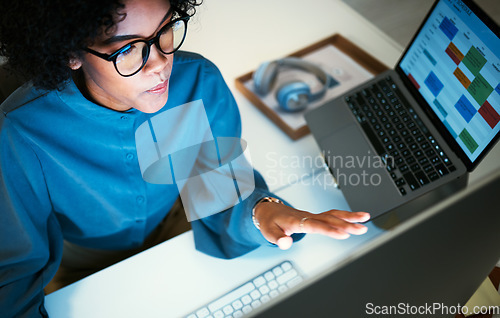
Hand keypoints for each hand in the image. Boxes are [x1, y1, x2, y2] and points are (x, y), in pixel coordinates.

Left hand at [253, 201, 369, 249]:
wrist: (268, 210)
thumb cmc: (269, 222)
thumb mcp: (268, 232)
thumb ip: (277, 239)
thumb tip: (286, 244)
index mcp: (296, 221)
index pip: (316, 226)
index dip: (329, 230)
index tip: (344, 233)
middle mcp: (307, 216)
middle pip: (329, 219)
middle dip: (346, 223)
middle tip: (362, 228)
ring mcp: (312, 215)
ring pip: (333, 214)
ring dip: (349, 216)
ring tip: (366, 218)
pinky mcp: (315, 217)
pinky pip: (332, 215)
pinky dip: (345, 216)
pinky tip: (357, 218)